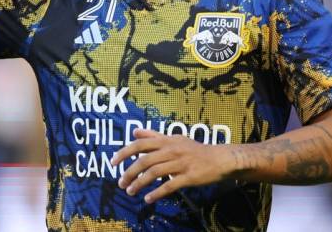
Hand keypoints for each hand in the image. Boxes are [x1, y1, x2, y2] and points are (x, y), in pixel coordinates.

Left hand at [111, 129, 235, 203]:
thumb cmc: (194, 149)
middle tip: (121, 183)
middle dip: (129, 172)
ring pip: (154, 173)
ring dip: (139, 184)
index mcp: (166, 140)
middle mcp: (171, 150)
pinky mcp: (188, 177)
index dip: (124, 152)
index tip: (112, 162)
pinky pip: (169, 185)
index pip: (140, 144)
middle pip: (144, 161)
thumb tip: (135, 132)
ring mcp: (180, 163)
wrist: (218, 159)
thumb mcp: (174, 139)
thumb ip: (154, 136)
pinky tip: (148, 199)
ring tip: (131, 192)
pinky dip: (157, 193)